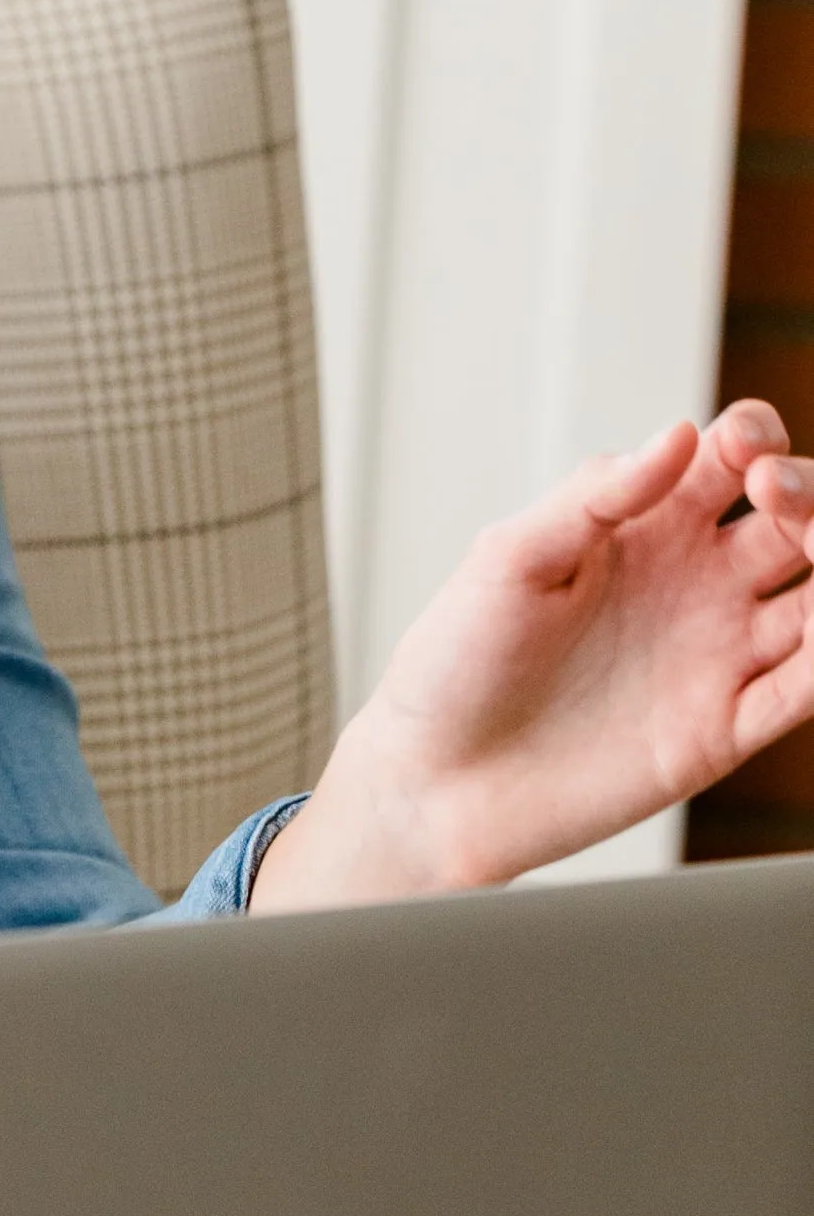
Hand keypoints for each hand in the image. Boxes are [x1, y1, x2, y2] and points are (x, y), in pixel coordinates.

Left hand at [253, 401, 813, 910]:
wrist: (437, 779)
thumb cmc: (456, 661)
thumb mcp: (509, 558)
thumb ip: (595, 497)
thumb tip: (679, 436)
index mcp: (643, 525)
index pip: (734, 457)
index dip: (754, 439)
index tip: (743, 452)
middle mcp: (695, 581)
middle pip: (797, 516)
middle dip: (812, 491)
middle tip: (780, 495)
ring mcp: (719, 652)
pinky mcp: (726, 728)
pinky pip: (806, 687)